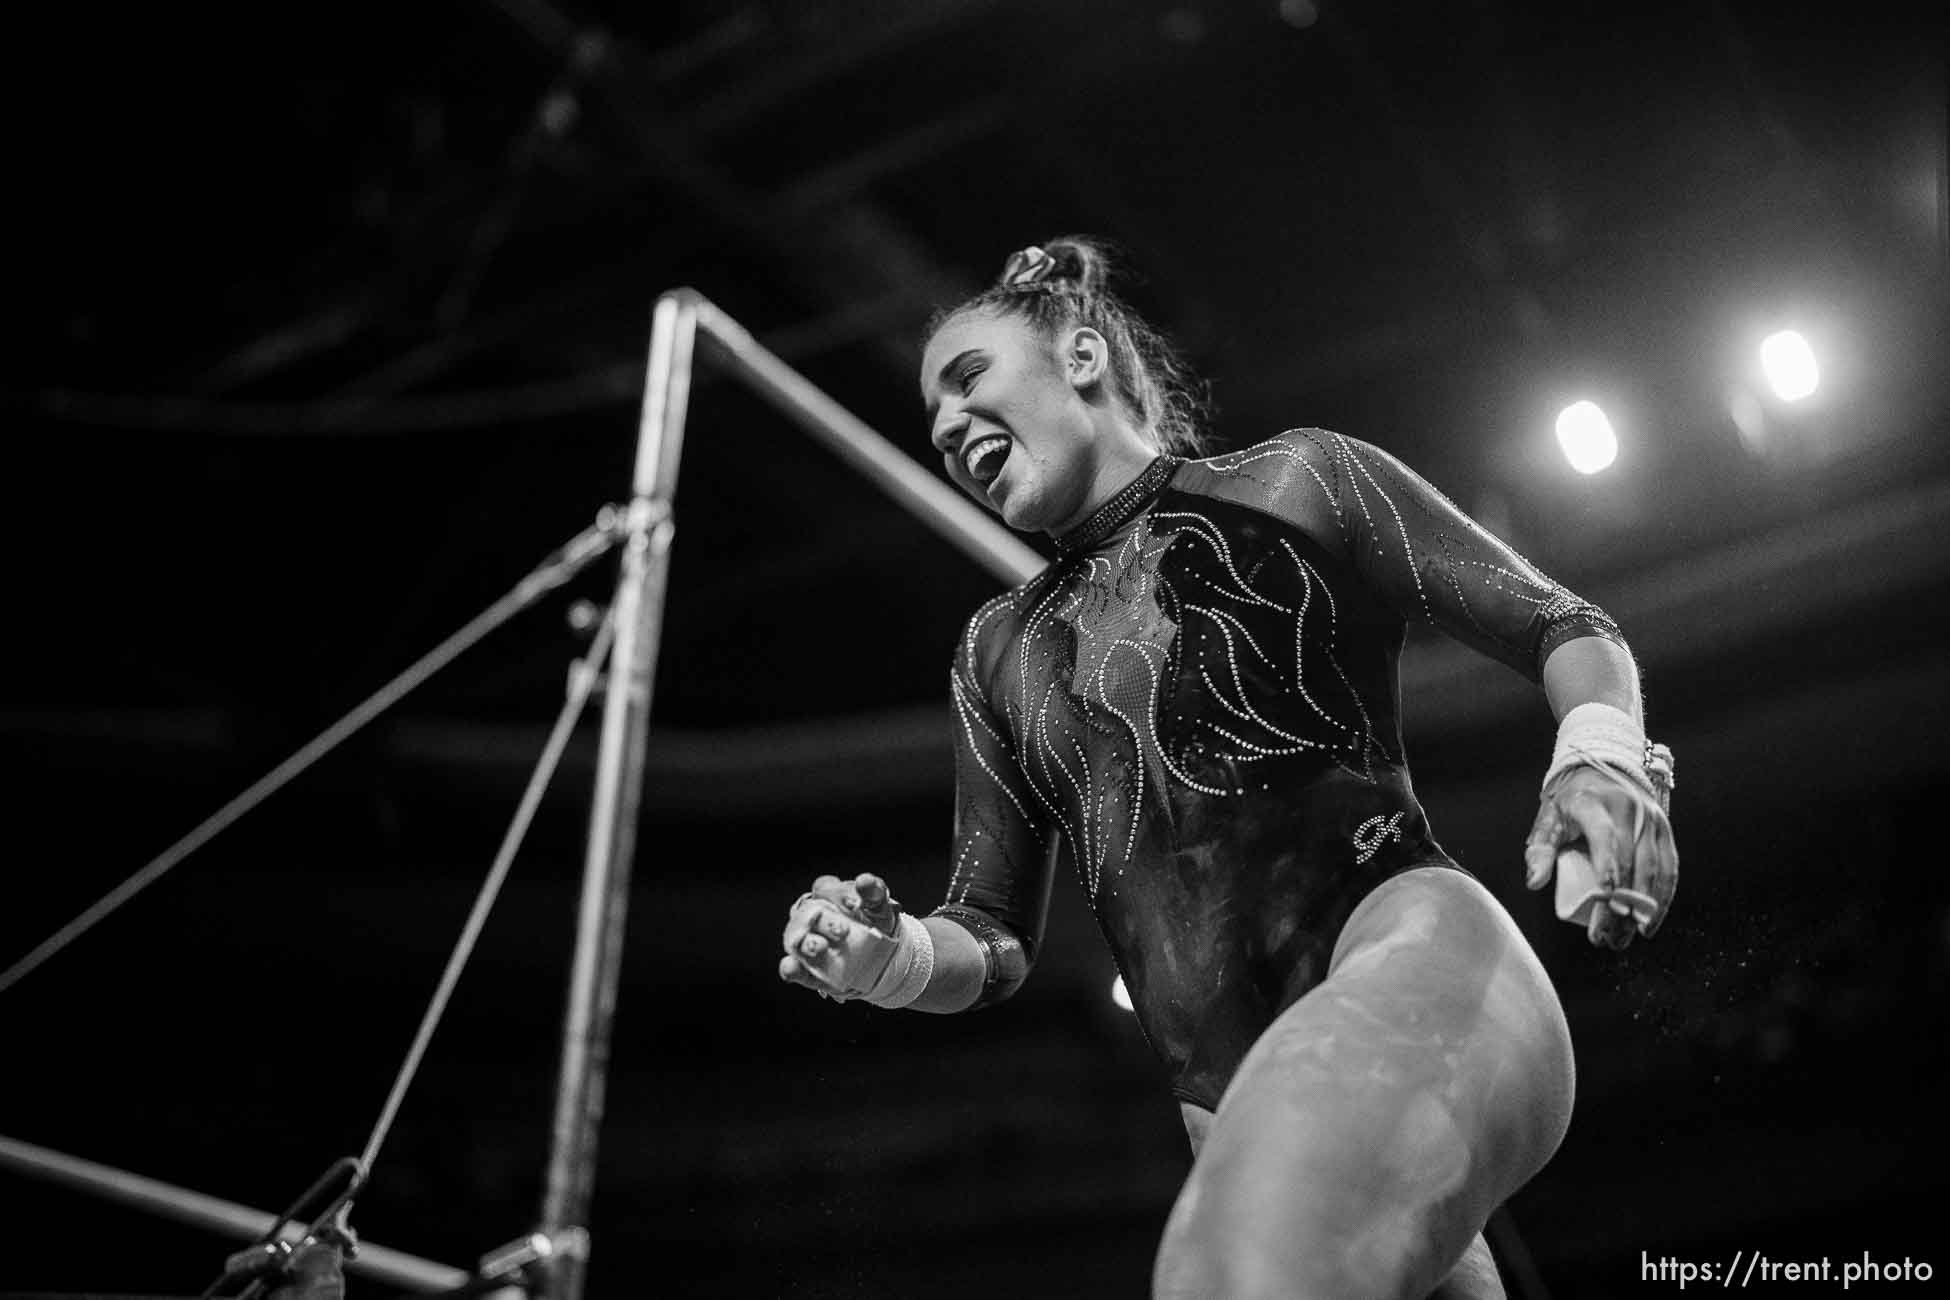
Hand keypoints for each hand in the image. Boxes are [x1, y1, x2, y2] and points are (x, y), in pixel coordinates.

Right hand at [778, 873, 904, 998]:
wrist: (883, 957)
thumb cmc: (874, 922)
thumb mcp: (879, 906)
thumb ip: (874, 892)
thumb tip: (864, 881)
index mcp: (827, 896)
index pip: (825, 888)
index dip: (838, 894)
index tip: (855, 904)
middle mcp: (811, 918)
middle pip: (808, 915)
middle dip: (825, 923)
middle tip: (843, 931)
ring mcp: (807, 943)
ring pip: (798, 941)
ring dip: (807, 944)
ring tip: (821, 947)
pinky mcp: (807, 969)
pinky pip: (793, 969)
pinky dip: (791, 968)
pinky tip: (791, 967)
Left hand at [1524, 765, 1677, 948]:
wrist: (1603, 767)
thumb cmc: (1570, 802)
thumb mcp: (1549, 819)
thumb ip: (1540, 850)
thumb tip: (1535, 883)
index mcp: (1596, 806)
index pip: (1607, 845)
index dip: (1607, 879)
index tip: (1602, 911)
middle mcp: (1630, 811)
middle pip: (1632, 866)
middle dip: (1621, 908)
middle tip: (1607, 939)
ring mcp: (1651, 820)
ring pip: (1654, 871)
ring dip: (1642, 910)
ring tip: (1625, 938)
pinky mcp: (1665, 829)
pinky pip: (1669, 868)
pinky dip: (1663, 899)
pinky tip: (1650, 923)